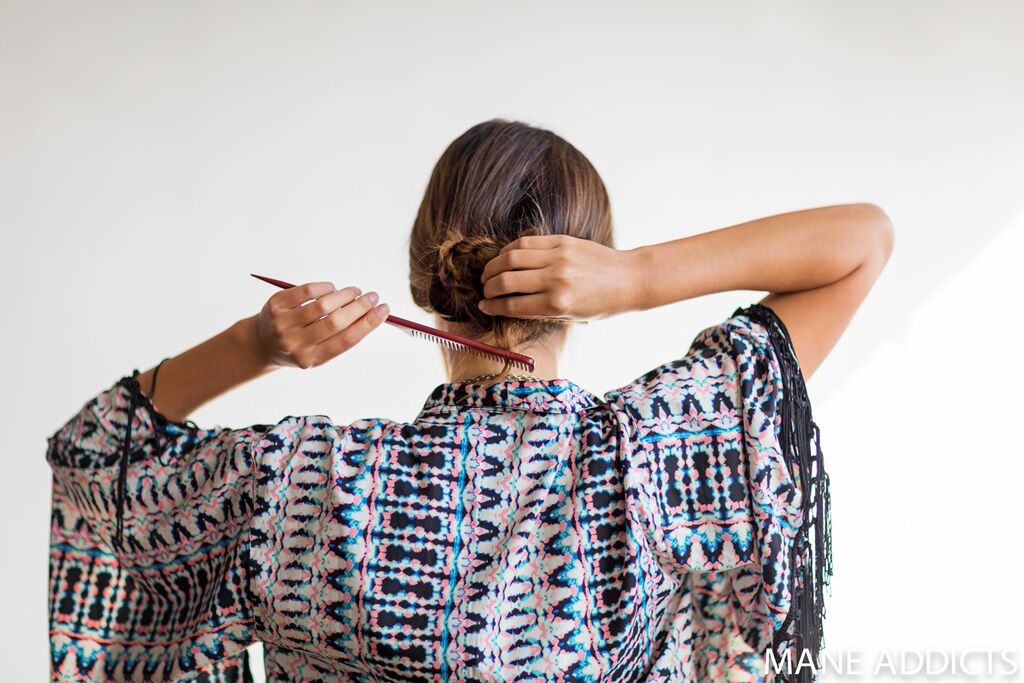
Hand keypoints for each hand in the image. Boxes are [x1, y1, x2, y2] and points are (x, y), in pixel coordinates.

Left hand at [255, 282, 388, 368]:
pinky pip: (306, 291)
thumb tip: (372, 312)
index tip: (384, 309)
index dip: (369, 323)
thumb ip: (341, 336)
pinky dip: (325, 288)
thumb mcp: (318, 351)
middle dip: (359, 306)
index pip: (346, 340)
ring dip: (344, 295)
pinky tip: (332, 289)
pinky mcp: (275, 306)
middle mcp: (296, 344)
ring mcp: (283, 325)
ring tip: (355, 292)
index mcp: (311, 359)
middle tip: (373, 296)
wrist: (262, 344)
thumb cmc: (300, 345)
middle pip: (335, 322)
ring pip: (322, 305)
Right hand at [478, 235, 641, 319]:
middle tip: (484, 290)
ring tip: (489, 274)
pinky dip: (509, 250)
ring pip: (511, 257)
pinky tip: (505, 258)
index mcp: (557, 304)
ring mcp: (558, 257)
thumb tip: (507, 305)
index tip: (483, 307)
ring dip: (494, 266)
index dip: (493, 307)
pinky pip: (526, 243)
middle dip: (489, 287)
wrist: (628, 279)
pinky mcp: (562, 241)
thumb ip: (540, 310)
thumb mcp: (570, 316)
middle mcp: (555, 280)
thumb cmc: (601, 304)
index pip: (512, 305)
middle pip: (506, 281)